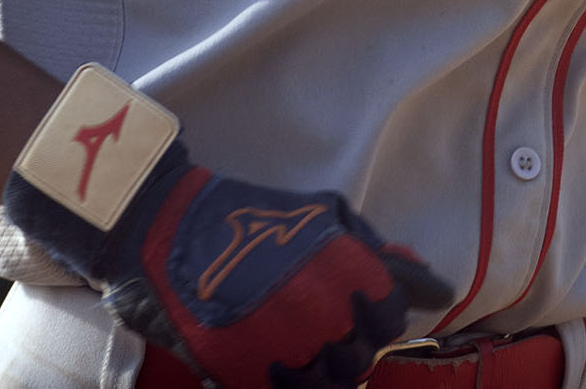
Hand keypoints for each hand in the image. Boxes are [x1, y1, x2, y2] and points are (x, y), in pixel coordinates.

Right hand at [7, 145, 453, 388]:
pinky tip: (279, 365)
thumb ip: (370, 248)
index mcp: (346, 271)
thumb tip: (421, 276)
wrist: (164, 233)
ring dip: (324, 370)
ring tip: (304, 348)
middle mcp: (323, 316)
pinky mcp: (246, 375)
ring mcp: (285, 351)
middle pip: (364, 355)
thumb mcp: (318, 214)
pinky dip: (291, 383)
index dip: (381, 314)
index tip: (365, 308)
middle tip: (329, 326)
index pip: (392, 315)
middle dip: (354, 343)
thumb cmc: (246, 218)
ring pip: (331, 384)